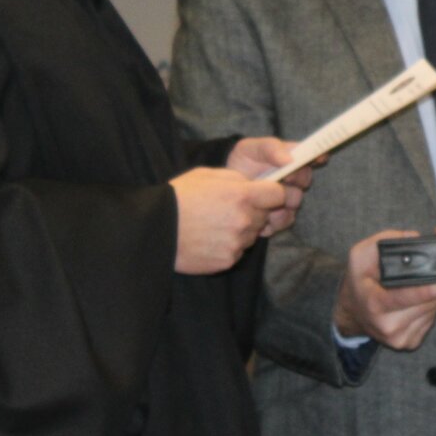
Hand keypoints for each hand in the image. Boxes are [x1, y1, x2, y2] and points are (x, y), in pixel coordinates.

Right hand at [171, 167, 286, 273]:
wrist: (156, 230)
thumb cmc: (180, 197)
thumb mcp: (208, 175)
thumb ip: (237, 179)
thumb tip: (254, 184)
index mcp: (242, 195)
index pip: (279, 194)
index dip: (272, 193)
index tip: (264, 194)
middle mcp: (244, 220)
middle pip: (265, 216)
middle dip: (254, 211)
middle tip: (228, 209)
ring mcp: (237, 243)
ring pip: (252, 235)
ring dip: (241, 229)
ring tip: (215, 224)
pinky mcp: (228, 260)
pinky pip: (238, 251)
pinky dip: (229, 246)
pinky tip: (209, 239)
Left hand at [226, 136, 320, 235]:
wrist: (225, 190)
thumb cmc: (241, 164)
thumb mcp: (250, 148)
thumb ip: (270, 148)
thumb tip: (290, 159)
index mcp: (290, 159)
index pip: (311, 156)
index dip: (318, 156)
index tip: (320, 158)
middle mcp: (293, 179)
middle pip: (305, 181)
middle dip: (295, 180)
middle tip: (283, 178)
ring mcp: (288, 199)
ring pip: (296, 202)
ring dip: (280, 200)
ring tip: (263, 197)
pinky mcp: (281, 217)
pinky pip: (286, 220)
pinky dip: (273, 218)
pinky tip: (260, 212)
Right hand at [333, 230, 435, 349]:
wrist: (352, 313)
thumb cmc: (358, 281)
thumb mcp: (360, 256)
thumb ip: (384, 242)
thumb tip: (414, 238)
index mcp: (375, 304)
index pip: (402, 298)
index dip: (422, 292)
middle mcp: (388, 325)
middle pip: (427, 305)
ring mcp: (400, 337)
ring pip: (433, 312)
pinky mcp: (410, 342)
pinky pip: (432, 320)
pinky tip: (434, 296)